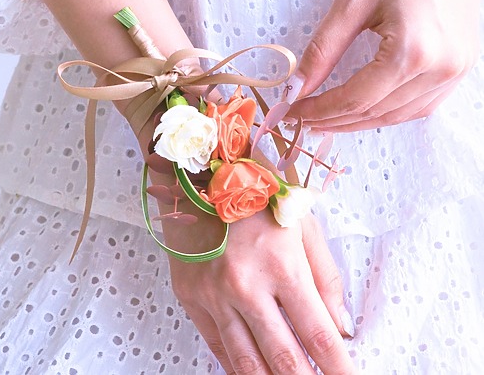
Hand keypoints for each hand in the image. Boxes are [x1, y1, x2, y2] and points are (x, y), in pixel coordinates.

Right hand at [166, 209, 355, 373]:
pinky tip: (253, 373)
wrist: (197, 175)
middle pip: (283, 357)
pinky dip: (237, 367)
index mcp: (281, 264)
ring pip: (246, 362)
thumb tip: (341, 327)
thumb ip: (325, 277)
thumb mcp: (301, 224)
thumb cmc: (256, 193)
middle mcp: (245, 286)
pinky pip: (216, 346)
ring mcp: (213, 295)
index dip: (339, 367)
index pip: (318, 333)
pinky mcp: (190, 296)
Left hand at [287, 0, 483, 131]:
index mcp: (413, 51)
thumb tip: (296, 88)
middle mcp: (439, 69)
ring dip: (357, 121)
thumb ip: (322, 51)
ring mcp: (454, 72)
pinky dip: (385, 113)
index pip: (354, 99)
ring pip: (395, 116)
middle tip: (303, 119)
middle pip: (373, 113)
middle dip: (333, 120)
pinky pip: (417, 107)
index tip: (290, 111)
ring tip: (326, 119)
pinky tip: (363, 110)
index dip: (318, 110)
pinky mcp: (458, 68)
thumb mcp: (352, 1)